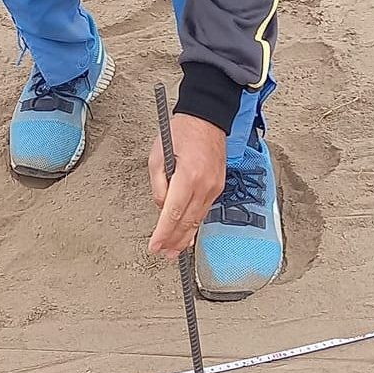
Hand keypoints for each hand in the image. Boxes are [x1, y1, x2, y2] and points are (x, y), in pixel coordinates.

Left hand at [148, 113, 226, 259]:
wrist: (207, 118)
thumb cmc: (182, 131)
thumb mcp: (158, 154)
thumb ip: (158, 184)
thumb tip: (161, 207)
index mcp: (188, 175)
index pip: (174, 212)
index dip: (164, 232)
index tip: (155, 245)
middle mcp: (205, 184)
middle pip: (188, 221)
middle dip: (174, 240)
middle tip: (163, 254)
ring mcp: (214, 187)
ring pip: (198, 219)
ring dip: (185, 236)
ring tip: (174, 251)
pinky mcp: (218, 186)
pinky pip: (204, 210)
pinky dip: (195, 223)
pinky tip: (188, 233)